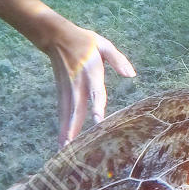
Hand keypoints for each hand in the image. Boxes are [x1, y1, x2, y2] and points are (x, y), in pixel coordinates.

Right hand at [37, 14, 136, 146]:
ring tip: (65, 151)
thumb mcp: (103, 45)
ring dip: (66, 132)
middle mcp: (77, 84)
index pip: (95, 92)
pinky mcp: (62, 93)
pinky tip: (62, 143)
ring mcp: (67, 90)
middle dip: (76, 128)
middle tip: (74, 146)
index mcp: (90, 72)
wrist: (56, 38)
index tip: (97, 120)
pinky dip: (62, 128)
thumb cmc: (85, 42)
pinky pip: (62, 113)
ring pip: (67, 114)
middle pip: (77, 109)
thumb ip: (118, 59)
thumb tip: (132, 74)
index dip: (96, 106)